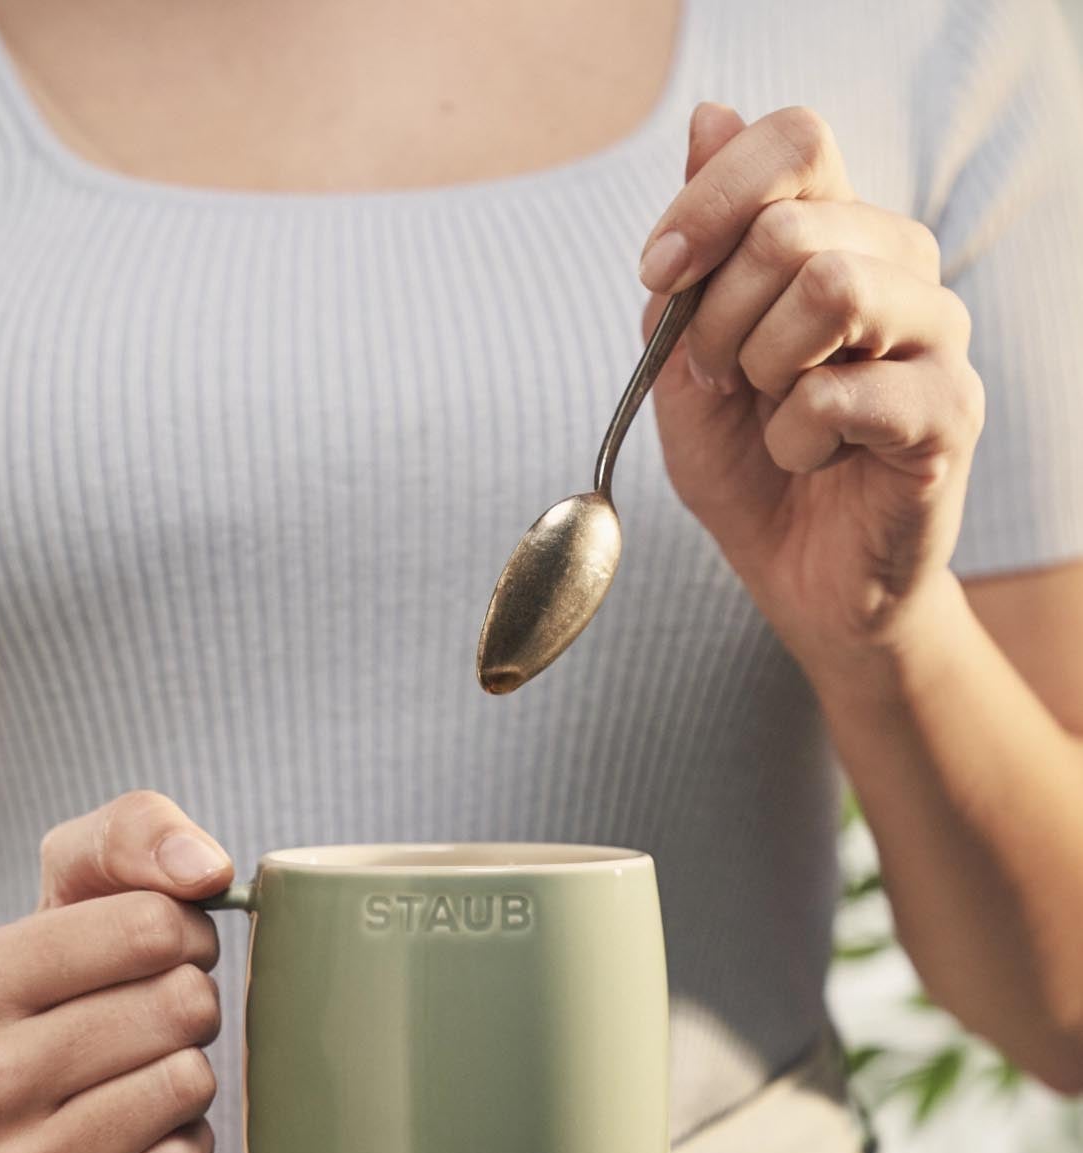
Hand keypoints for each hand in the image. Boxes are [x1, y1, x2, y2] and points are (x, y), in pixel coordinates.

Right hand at [0, 791, 232, 1152]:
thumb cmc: (87, 992)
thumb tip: (206, 867)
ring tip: (149, 1086)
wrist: (48, 1127)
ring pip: (182, 1090)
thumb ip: (138, 833)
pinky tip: (145, 1150)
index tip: (170, 950)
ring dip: (192, 1085)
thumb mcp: (93, 890)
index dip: (189, 932)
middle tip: (163, 1027)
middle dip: (196, 1009)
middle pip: (178, 1009)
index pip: (153, 924)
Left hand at [639, 102, 985, 671]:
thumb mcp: (684, 366)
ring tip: (772, 415)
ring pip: (831, 286)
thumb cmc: (751, 470)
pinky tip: (810, 461)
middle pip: (793, 226)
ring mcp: (936, 335)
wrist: (801, 581)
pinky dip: (795, 440)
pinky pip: (842, 393)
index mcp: (838, 233)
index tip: (657, 273)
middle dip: (716, 318)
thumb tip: (708, 117)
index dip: (711, 197)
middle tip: (719, 382)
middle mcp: (901, 265)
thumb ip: (692, 261)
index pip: (795, 140)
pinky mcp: (948, 412)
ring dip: (763, 367)